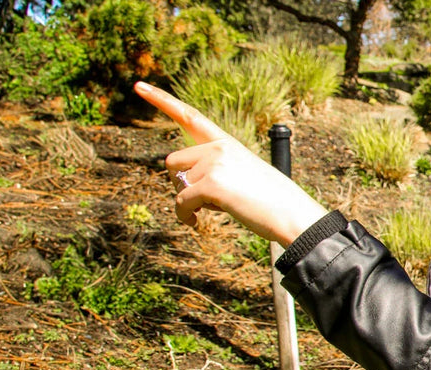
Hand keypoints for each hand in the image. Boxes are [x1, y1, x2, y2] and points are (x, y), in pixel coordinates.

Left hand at [133, 81, 326, 245]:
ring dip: (187, 201)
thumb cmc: (273, 202)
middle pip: (173, 162)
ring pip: (177, 184)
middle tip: (204, 201)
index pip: (190, 116)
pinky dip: (183, 216)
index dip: (162, 100)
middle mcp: (218, 148)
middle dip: (180, 183)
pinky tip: (195, 222)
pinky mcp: (210, 184)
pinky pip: (180, 202)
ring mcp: (214, 164)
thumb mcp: (244, 176)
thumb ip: (215, 170)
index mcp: (226, 143)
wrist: (292, 214)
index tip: (138, 86)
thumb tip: (183, 187)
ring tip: (214, 209)